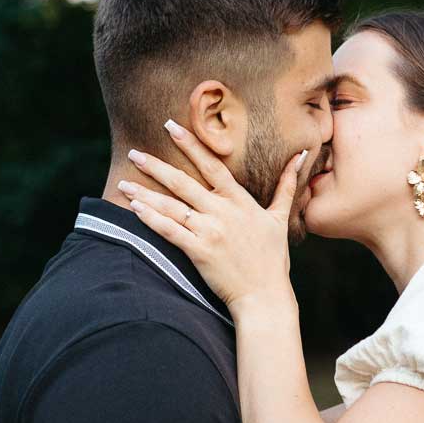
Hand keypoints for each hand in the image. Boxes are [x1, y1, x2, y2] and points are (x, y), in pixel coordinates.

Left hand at [117, 120, 306, 313]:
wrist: (265, 296)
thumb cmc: (272, 259)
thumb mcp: (280, 218)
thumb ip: (286, 185)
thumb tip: (300, 156)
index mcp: (239, 201)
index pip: (212, 165)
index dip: (190, 145)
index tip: (171, 127)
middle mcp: (223, 212)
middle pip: (184, 182)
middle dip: (156, 166)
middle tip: (134, 152)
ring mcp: (210, 231)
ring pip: (172, 206)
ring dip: (145, 193)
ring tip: (123, 183)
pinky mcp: (200, 252)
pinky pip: (170, 232)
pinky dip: (151, 219)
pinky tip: (134, 208)